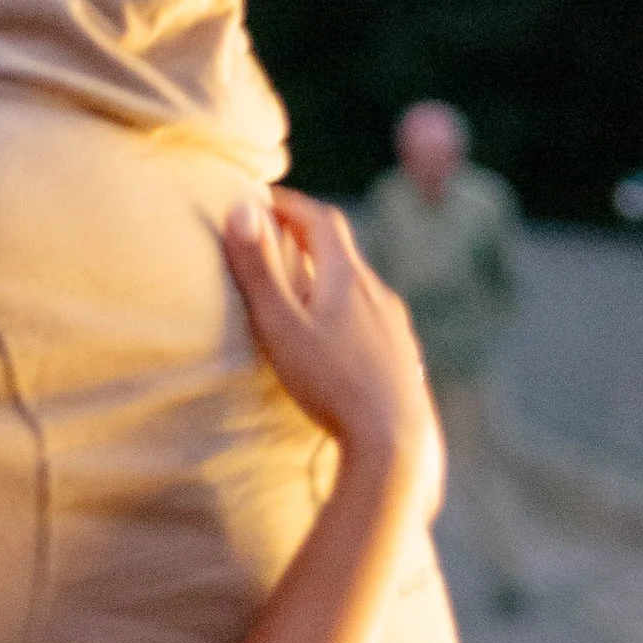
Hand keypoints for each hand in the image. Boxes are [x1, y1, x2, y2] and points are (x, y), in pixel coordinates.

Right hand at [225, 192, 442, 510]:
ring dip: (327, 279)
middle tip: (273, 240)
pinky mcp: (402, 357)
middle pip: (342, 251)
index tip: (258, 201)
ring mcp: (395, 326)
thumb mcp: (281, 326)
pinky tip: (336, 340)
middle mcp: (378, 293)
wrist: (395, 440)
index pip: (319, 219)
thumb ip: (258, 270)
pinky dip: (346, 313)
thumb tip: (240, 208)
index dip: (288, 204)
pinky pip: (371, 320)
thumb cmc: (333, 384)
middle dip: (306, 238)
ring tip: (299, 294)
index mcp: (347, 277)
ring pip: (358, 288)